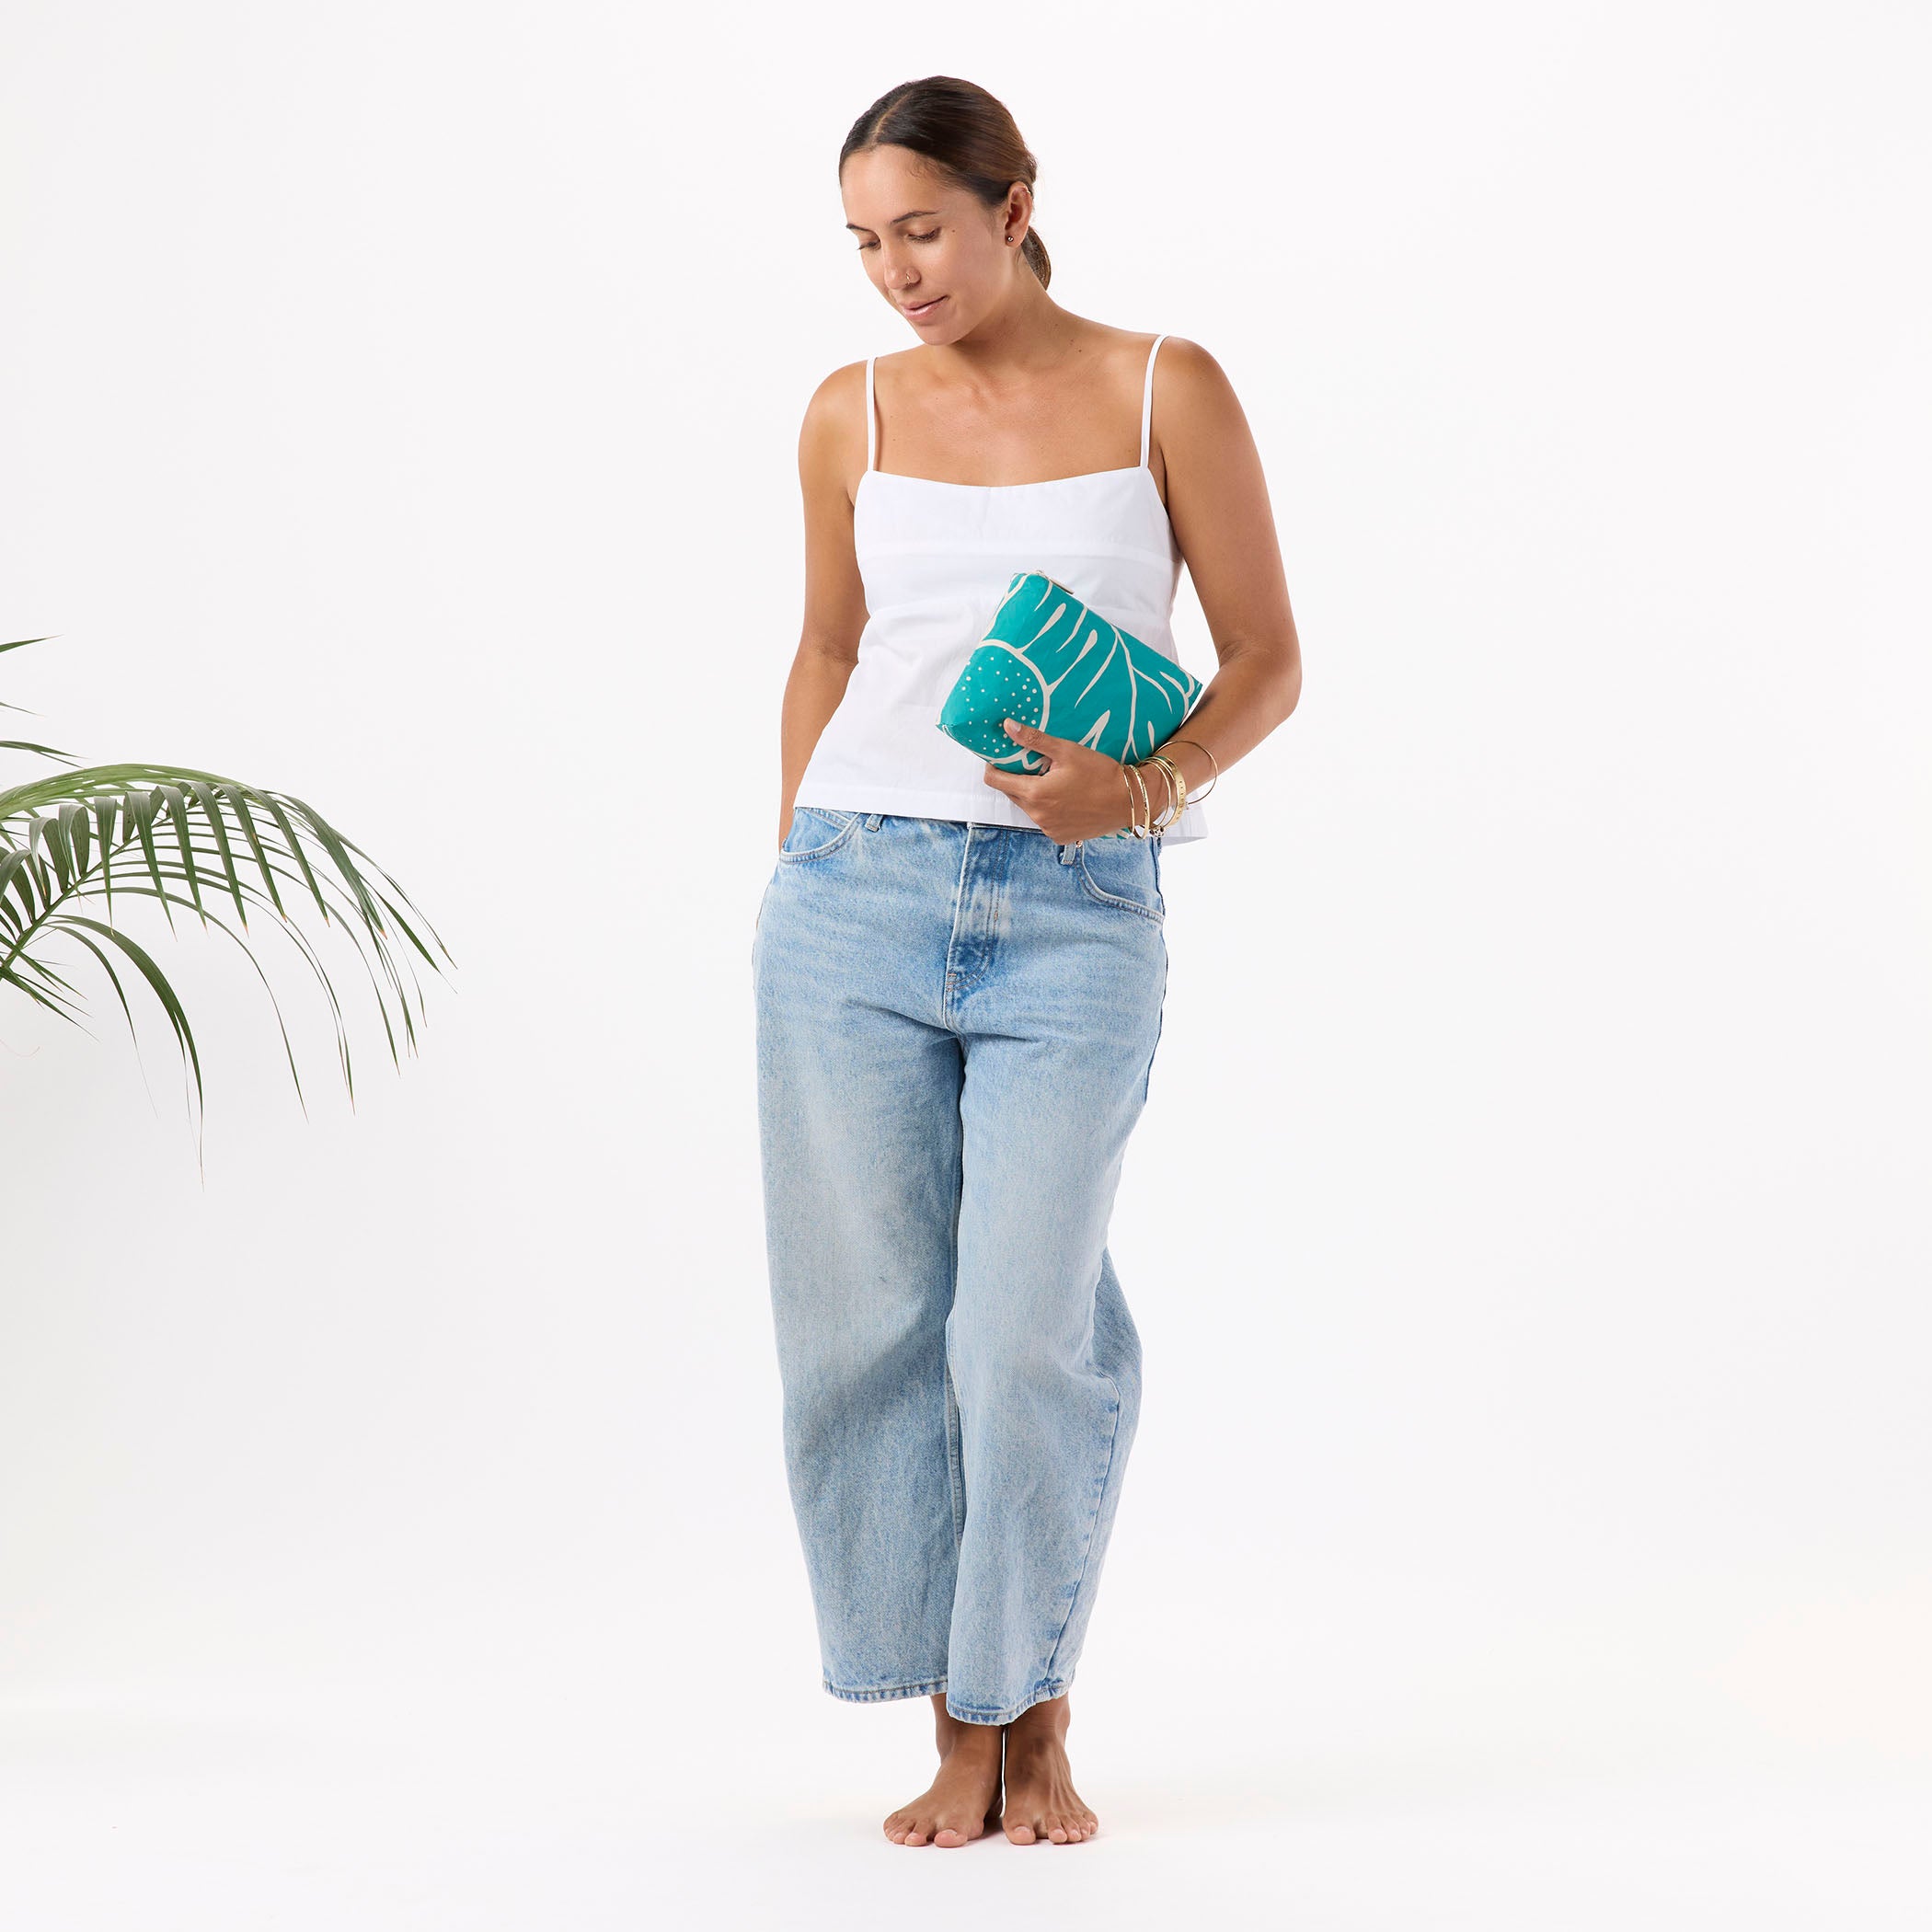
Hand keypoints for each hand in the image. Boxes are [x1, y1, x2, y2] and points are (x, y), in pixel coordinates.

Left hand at [981, 720, 1147, 841]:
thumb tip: (1007, 726)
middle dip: (1017, 779)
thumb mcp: (1066, 751)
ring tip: (1055, 781)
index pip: (995, 781)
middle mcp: (1037, 816)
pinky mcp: (1060, 837)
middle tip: (1035, 766)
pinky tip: (1066, 799)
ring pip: (1029, 808)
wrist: (1129, 801)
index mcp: (1034, 794)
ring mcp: (1048, 829)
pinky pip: (1045, 821)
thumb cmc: (1099, 773)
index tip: (1001, 758)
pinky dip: (1049, 810)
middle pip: (1012, 794)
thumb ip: (1034, 740)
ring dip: (1034, 795)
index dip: (994, 768)